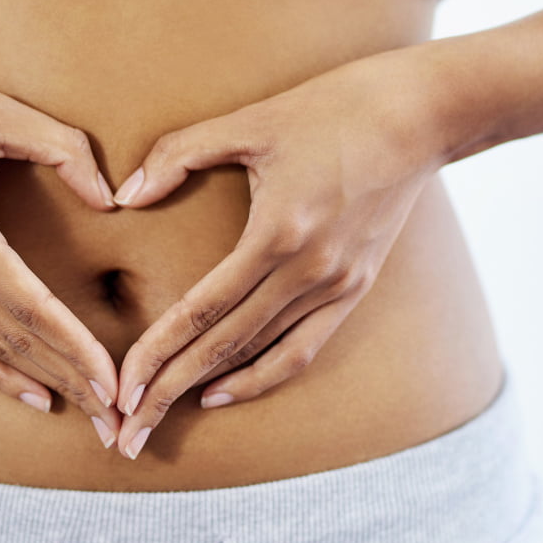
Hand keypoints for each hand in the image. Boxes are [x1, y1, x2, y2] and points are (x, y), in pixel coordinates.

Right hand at [0, 38, 123, 441]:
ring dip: (39, 383)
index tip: (113, 381)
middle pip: (11, 339)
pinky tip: (32, 392)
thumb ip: (63, 150)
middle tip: (115, 420)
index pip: (27, 304)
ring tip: (86, 415)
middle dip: (68, 381)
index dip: (73, 346)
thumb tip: (111, 200)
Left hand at [108, 50, 448, 458]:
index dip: (156, 354)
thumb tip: (125, 194)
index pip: (201, 311)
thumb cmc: (330, 108)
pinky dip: (263, 375)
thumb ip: (179, 154)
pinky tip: (224, 391)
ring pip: (262, 356)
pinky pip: (304, 348)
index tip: (120, 390)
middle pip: (224, 347)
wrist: (421, 115)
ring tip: (164, 420)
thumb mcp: (249, 121)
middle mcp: (310, 272)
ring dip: (209, 391)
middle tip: (126, 433)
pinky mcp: (357, 287)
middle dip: (169, 391)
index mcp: (278, 233)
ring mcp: (338, 285)